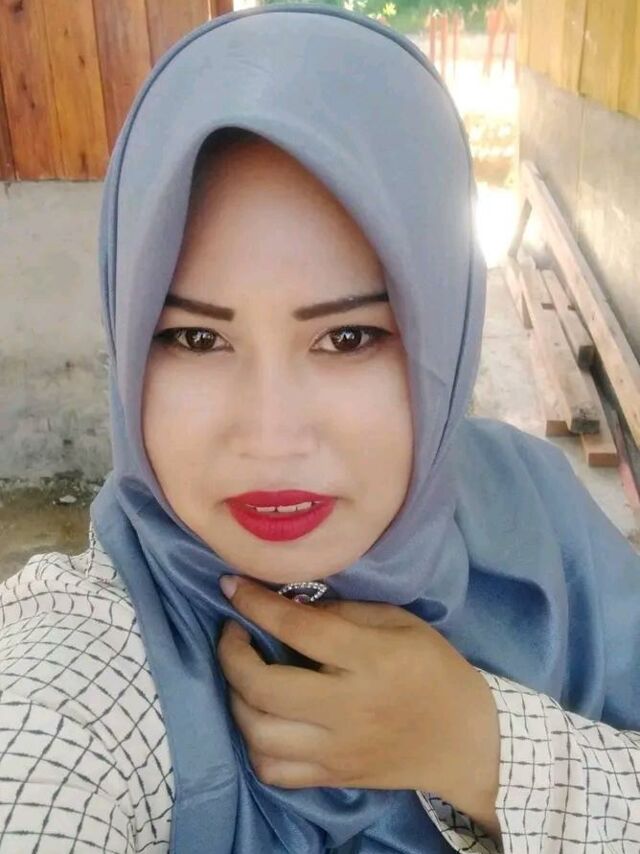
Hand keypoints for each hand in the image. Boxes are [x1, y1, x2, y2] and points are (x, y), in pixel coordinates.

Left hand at [216, 576, 500, 835]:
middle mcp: (348, 707)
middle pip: (266, 687)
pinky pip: (273, 771)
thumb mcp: (401, 622)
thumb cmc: (433, 669)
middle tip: (232, 633)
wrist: (464, 740)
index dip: (256, 603)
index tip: (230, 586)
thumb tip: (289, 603)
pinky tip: (261, 718)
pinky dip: (254, 744)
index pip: (299, 628)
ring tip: (243, 675)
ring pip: (260, 734)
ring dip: (237, 699)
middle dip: (232, 655)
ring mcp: (337, 749)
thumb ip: (345, 611)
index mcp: (370, 659)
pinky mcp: (333, 777)